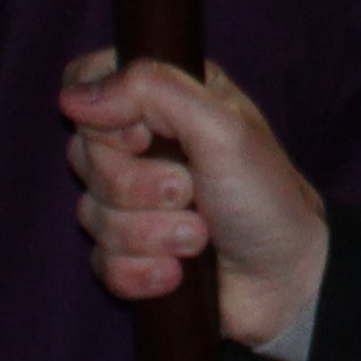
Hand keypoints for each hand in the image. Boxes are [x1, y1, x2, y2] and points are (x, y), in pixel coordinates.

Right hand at [63, 53, 328, 355]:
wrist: (287, 280)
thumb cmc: (265, 195)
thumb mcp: (222, 127)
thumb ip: (152, 92)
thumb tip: (73, 97)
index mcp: (166, 98)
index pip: (90, 81)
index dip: (103, 115)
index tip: (141, 138)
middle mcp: (144, 144)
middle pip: (84, 154)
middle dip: (139, 185)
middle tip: (189, 191)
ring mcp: (133, 201)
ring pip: (91, 214)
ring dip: (151, 233)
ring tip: (199, 236)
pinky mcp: (130, 252)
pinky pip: (102, 262)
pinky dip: (143, 271)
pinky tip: (177, 273)